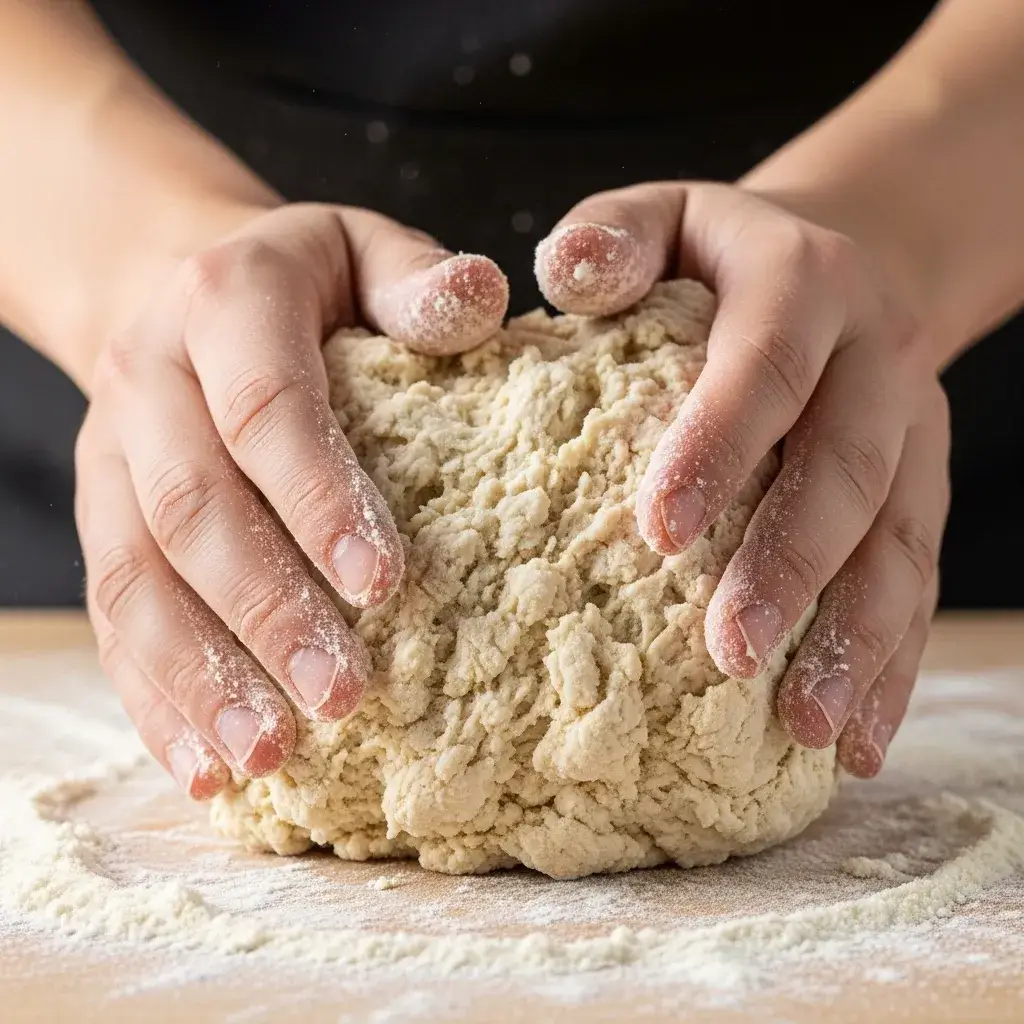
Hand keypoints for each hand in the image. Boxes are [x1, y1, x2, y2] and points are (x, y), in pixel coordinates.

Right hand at [77, 203, 507, 798]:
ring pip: (136, 579)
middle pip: (191, 508)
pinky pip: (113, 616)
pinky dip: (156, 697)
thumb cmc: (304, 282)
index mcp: (222, 302)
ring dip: (200, 676)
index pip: (263, 408)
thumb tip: (481, 297)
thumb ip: (415, 280)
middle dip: (266, 611)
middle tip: (344, 694)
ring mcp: (109, 456)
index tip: (383, 584)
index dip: (316, 497)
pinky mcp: (102, 520)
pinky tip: (205, 764)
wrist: (175, 284)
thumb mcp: (363, 249)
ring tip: (267, 754)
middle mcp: (147, 379)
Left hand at [536, 182, 948, 777]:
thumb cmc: (713, 258)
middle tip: (729, 653)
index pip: (768, 365)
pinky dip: (891, 663)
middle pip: (846, 469)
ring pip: (899, 542)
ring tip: (804, 726)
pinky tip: (855, 737)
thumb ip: (611, 236)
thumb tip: (564, 273)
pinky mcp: (923, 491)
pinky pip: (918, 580)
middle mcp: (876, 357)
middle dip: (791, 566)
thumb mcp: (660, 216)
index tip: (660, 532)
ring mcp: (914, 431)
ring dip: (856, 640)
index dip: (721, 443)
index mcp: (805, 283)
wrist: (836, 263)